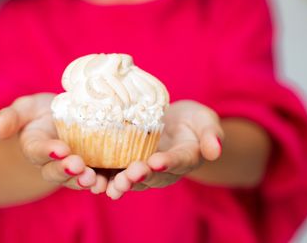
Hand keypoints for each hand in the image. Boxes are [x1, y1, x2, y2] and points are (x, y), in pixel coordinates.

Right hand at [0, 93, 107, 192]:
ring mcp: (74, 168)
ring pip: (78, 180)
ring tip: (94, 179)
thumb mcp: (25, 108)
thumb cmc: (42, 112)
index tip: (59, 148)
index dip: (48, 151)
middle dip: (67, 170)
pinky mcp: (94, 168)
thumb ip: (10, 117)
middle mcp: (53, 164)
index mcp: (35, 148)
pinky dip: (107, 182)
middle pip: (57, 172)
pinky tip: (114, 182)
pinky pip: (99, 178)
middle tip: (78, 166)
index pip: (38, 152)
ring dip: (86, 181)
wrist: (66, 117)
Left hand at [105, 100, 223, 199]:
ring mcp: (143, 168)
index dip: (167, 163)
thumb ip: (211, 135)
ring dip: (120, 183)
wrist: (175, 123)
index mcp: (184, 159)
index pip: (177, 162)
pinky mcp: (125, 162)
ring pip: (131, 180)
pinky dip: (103, 175)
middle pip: (151, 177)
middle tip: (129, 175)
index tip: (157, 161)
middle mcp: (162, 170)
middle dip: (139, 176)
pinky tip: (90, 175)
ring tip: (109, 184)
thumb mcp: (206, 122)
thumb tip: (216, 150)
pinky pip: (114, 171)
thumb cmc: (194, 121)